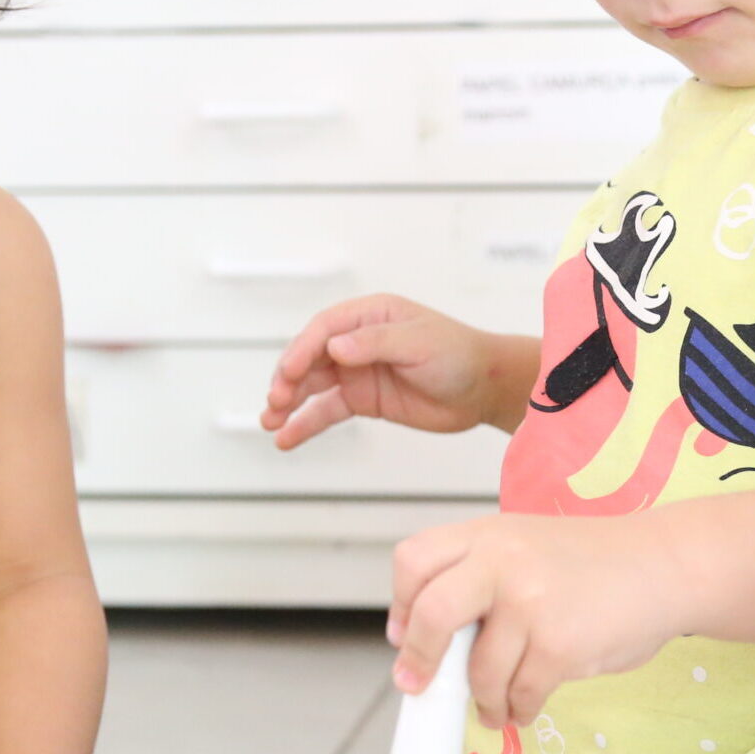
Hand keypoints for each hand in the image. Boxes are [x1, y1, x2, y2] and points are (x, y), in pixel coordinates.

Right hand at [261, 295, 503, 448]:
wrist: (484, 389)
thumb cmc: (458, 355)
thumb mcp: (420, 342)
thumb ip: (376, 343)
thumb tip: (335, 347)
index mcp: (370, 316)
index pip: (325, 329)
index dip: (302, 349)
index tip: (289, 371)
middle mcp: (357, 341)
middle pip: (310, 356)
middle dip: (289, 378)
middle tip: (276, 400)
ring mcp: (356, 371)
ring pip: (312, 385)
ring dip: (288, 402)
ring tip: (270, 422)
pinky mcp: (362, 400)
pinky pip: (326, 411)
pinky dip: (306, 423)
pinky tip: (287, 438)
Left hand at [388, 512, 684, 725]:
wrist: (664, 565)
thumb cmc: (592, 561)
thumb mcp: (522, 544)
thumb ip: (476, 573)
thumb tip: (423, 636)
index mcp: (486, 534)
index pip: (414, 561)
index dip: (401, 604)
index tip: (404, 634)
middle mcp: (502, 561)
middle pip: (431, 614)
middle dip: (420, 658)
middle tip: (419, 684)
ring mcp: (531, 603)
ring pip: (479, 671)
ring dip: (484, 699)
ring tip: (495, 704)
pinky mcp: (559, 646)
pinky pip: (519, 694)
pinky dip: (517, 709)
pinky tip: (525, 705)